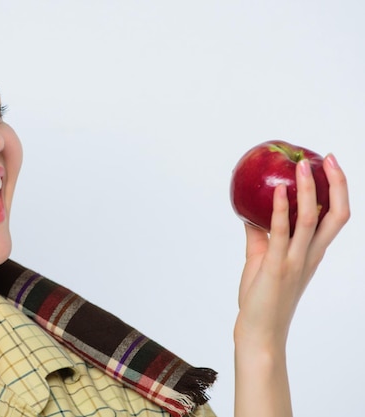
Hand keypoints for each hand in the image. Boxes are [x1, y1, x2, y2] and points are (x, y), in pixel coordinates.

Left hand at [234, 154, 349, 347]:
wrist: (259, 330)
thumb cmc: (262, 296)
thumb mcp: (262, 259)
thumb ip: (260, 235)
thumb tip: (249, 212)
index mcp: (312, 253)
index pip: (335, 217)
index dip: (338, 191)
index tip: (330, 165)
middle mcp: (310, 254)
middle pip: (336, 215)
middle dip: (336, 184)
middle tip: (327, 158)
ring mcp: (295, 260)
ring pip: (310, 219)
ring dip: (308, 189)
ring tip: (301, 165)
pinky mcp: (277, 265)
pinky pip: (281, 232)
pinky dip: (281, 209)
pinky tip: (279, 191)